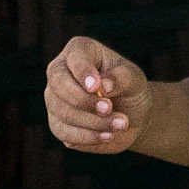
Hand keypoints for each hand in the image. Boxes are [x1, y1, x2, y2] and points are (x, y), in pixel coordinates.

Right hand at [44, 36, 151, 153]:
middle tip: (109, 108)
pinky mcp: (57, 123)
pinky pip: (63, 132)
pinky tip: (107, 136)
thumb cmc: (130, 88)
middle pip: (59, 84)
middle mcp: (60, 71)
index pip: (74, 58)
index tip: (96, 87)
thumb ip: (121, 78)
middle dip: (84, 100)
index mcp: (79, 50)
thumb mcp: (134, 79)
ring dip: (92, 122)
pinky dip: (87, 137)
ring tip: (120, 124)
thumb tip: (104, 85)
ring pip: (62, 111)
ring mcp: (55, 98)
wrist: (130, 116)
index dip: (83, 72)